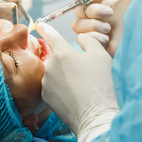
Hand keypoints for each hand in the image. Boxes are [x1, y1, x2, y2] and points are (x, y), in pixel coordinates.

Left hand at [36, 23, 118, 141]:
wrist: (94, 116)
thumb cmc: (100, 84)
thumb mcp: (101, 56)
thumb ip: (89, 41)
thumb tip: (79, 39)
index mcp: (62, 53)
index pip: (50, 35)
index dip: (45, 28)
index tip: (40, 24)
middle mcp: (49, 66)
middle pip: (56, 56)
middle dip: (66, 60)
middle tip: (83, 72)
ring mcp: (45, 82)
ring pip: (54, 72)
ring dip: (63, 74)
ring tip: (80, 86)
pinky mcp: (44, 96)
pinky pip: (51, 85)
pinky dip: (60, 87)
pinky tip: (73, 94)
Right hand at [72, 0, 138, 56]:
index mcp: (104, 2)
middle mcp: (96, 16)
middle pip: (78, 9)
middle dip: (93, 10)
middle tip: (109, 13)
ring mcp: (94, 31)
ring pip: (76, 24)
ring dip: (92, 25)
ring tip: (109, 29)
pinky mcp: (94, 45)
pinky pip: (82, 38)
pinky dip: (94, 38)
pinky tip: (107, 40)